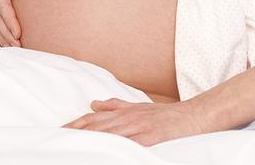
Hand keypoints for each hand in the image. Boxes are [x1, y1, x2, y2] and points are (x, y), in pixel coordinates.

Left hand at [63, 98, 209, 145]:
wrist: (195, 115)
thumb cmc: (167, 115)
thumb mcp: (139, 107)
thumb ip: (116, 106)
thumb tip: (94, 103)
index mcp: (125, 112)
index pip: (95, 119)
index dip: (77, 124)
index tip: (60, 130)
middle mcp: (130, 118)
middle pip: (98, 126)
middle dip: (78, 132)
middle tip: (58, 138)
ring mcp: (140, 128)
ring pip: (111, 134)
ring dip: (92, 139)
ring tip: (75, 144)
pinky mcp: (152, 138)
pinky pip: (132, 144)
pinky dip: (119, 147)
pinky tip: (108, 151)